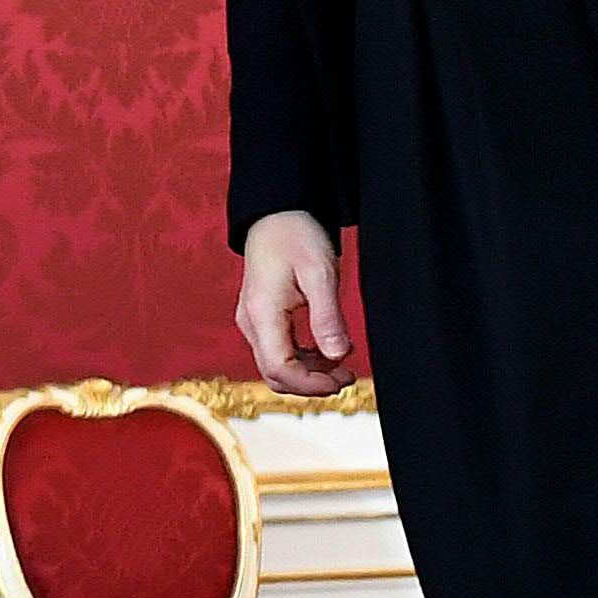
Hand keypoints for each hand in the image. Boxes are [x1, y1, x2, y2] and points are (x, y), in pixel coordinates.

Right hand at [237, 210, 357, 395]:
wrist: (276, 213)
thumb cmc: (295, 235)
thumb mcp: (319, 274)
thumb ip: (327, 318)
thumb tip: (338, 356)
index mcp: (262, 313)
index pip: (279, 369)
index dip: (311, 384)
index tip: (342, 380)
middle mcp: (251, 321)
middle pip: (274, 374)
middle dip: (310, 383)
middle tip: (346, 376)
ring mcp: (254, 320)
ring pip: (276, 365)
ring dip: (308, 372)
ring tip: (341, 362)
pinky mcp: (261, 317)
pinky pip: (278, 350)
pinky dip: (303, 358)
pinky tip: (326, 348)